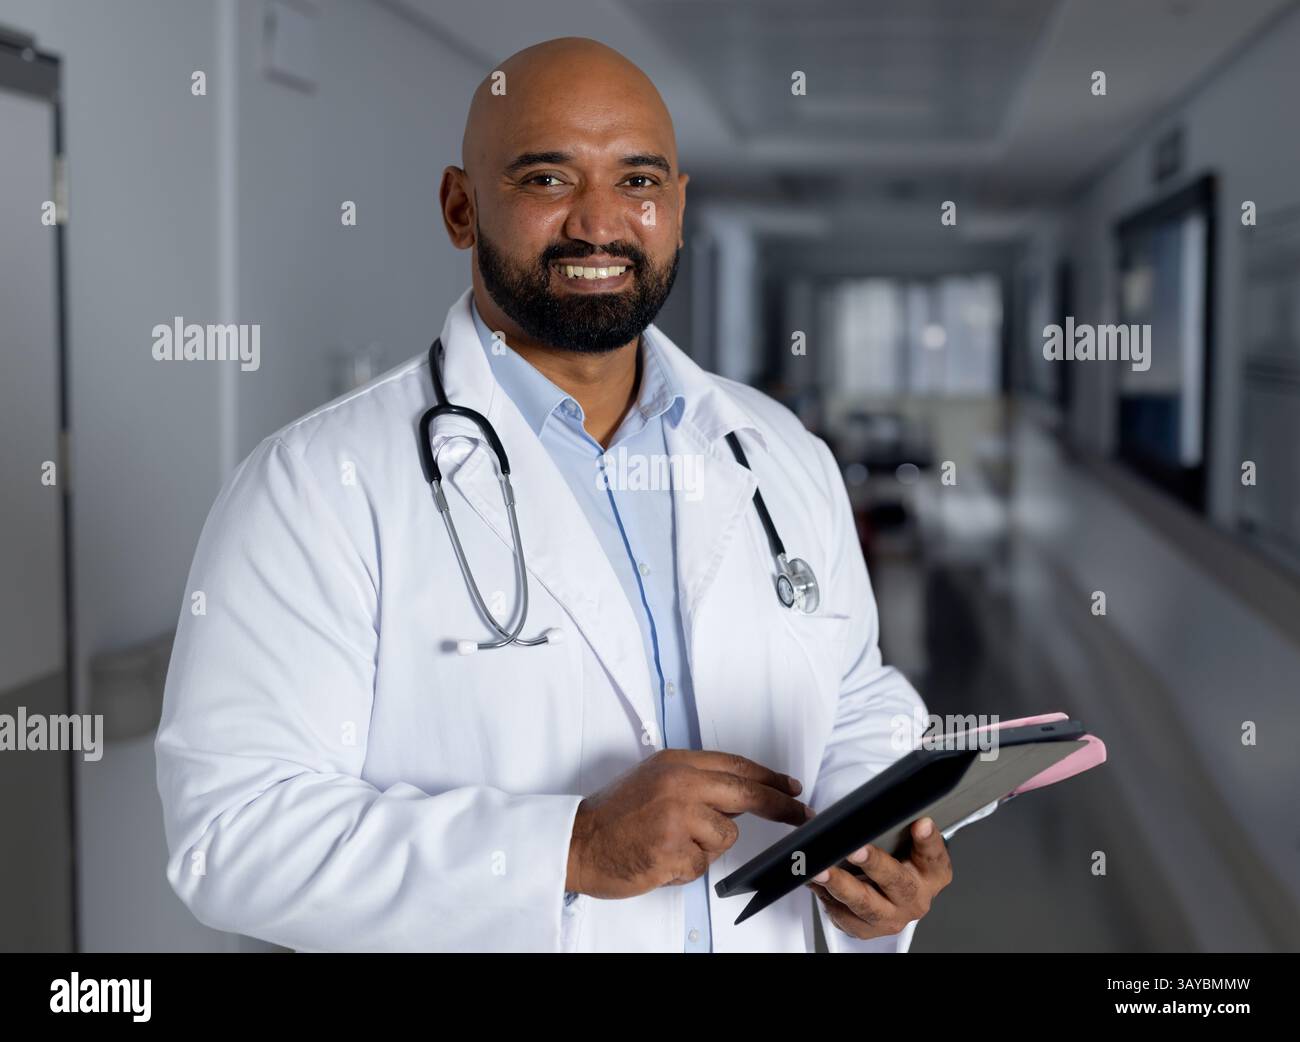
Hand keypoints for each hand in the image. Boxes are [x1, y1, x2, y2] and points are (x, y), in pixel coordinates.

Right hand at [566, 749, 809, 898]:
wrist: (578, 841)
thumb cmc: (613, 815)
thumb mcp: (653, 779)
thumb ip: (694, 781)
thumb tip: (739, 793)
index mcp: (676, 763)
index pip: (735, 766)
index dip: (768, 777)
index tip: (790, 786)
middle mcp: (679, 785)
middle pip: (746, 793)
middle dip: (779, 806)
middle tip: (800, 813)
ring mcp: (677, 818)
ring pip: (725, 836)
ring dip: (706, 847)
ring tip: (671, 843)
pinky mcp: (672, 851)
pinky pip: (703, 865)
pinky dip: (686, 868)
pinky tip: (662, 858)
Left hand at [807, 817, 952, 939]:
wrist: (891, 898)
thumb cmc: (898, 861)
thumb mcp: (905, 841)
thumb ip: (897, 825)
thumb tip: (877, 802)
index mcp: (933, 873)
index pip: (934, 854)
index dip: (928, 840)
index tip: (920, 824)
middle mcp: (916, 898)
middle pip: (897, 882)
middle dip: (875, 864)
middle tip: (855, 849)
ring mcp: (892, 917)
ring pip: (866, 905)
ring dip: (841, 886)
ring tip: (821, 870)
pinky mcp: (868, 930)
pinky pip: (845, 917)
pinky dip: (827, 898)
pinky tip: (815, 882)